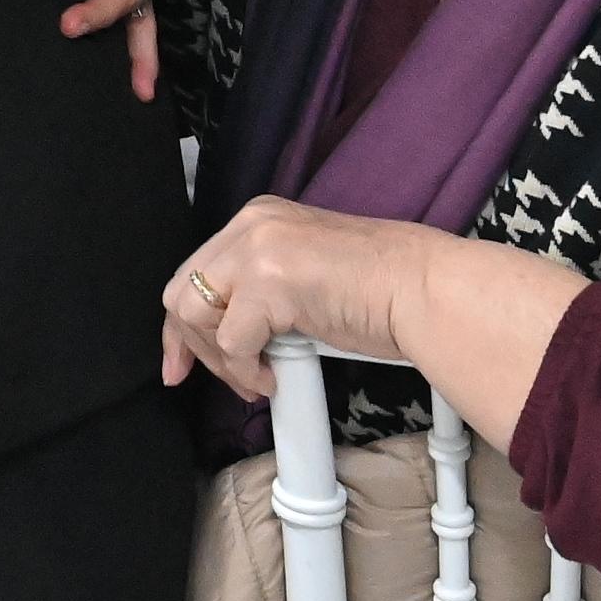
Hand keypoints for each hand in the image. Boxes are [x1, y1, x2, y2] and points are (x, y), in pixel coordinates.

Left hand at [157, 197, 432, 402]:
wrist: (421, 289)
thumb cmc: (378, 292)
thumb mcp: (301, 279)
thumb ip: (258, 293)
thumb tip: (223, 336)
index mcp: (257, 221)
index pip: (195, 272)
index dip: (182, 325)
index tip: (179, 362)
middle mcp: (250, 226)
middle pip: (183, 292)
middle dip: (193, 346)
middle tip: (228, 379)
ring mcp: (257, 250)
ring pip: (196, 316)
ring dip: (221, 361)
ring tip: (256, 378)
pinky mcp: (270, 282)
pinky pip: (230, 341)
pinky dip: (246, 370)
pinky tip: (273, 377)